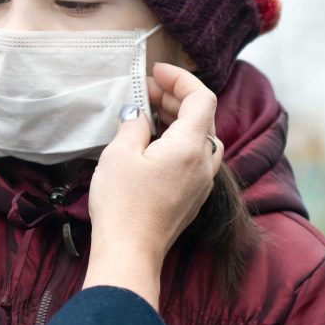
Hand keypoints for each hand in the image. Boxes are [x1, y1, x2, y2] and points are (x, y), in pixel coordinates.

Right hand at [84, 62, 222, 308]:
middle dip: (175, 97)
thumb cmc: (122, 203)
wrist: (129, 253)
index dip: (180, 78)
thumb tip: (138, 116)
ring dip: (178, 120)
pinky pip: (194, 158)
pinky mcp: (192, 198)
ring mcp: (201, 183)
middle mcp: (204, 163)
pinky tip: (152, 144)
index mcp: (191, 146)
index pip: (201, 97)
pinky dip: (178, 141)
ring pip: (201, 138)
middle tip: (145, 90)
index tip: (156, 71)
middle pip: (203, 117)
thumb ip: (133, 126)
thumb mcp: (120, 154)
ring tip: (148, 114)